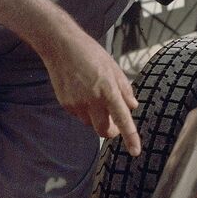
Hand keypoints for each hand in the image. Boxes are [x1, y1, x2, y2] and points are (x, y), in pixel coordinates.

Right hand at [41, 27, 140, 155]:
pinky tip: (83, 92)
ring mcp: (76, 103)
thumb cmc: (90, 53)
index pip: (122, 119)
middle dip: (112, 131)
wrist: (61, 46)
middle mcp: (92, 100)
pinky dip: (85, 110)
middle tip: (116, 123)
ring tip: (95, 95)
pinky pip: (79, 115)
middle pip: (104, 131)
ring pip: (91, 123)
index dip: (130, 137)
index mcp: (108, 90)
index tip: (135, 151)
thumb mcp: (113, 67)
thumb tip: (133, 106)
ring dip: (97, 117)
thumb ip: (125, 89)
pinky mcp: (65, 104)